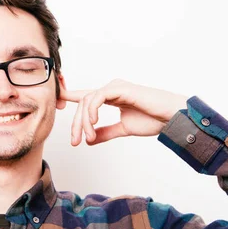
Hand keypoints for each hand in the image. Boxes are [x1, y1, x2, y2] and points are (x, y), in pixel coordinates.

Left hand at [60, 79, 188, 145]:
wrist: (172, 118)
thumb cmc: (153, 120)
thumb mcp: (123, 129)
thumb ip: (105, 132)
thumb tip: (89, 140)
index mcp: (111, 97)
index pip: (86, 96)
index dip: (69, 96)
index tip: (56, 100)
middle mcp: (111, 89)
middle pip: (83, 103)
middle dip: (76, 123)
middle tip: (75, 141)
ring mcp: (115, 87)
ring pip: (88, 101)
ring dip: (84, 121)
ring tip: (87, 137)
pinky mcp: (120, 88)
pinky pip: (98, 97)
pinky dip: (92, 111)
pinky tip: (93, 123)